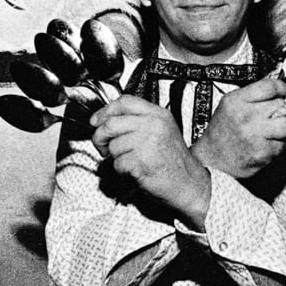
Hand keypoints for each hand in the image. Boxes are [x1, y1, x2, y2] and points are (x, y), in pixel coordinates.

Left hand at [91, 95, 210, 225]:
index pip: (124, 102)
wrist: (189, 184)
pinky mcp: (141, 161)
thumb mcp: (163, 131)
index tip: (97, 120)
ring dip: (116, 157)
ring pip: (113, 146)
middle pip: (111, 123)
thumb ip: (140, 121)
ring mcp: (147, 143)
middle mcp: (153, 125)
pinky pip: (118, 163)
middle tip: (103, 145)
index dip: (105, 111)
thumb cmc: (175, 162)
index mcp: (158, 115)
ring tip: (129, 161)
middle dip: (101, 137)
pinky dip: (122, 171)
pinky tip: (135, 170)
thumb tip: (109, 120)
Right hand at [190, 77, 285, 179]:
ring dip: (283, 127)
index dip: (280, 88)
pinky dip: (276, 145)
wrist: (213, 160)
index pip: (270, 87)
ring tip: (271, 130)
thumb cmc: (222, 132)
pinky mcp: (264, 153)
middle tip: (267, 116)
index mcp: (236, 101)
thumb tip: (277, 86)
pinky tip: (263, 145)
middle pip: (280, 104)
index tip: (282, 92)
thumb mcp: (230, 104)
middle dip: (277, 110)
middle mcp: (246, 117)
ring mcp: (256, 135)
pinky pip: (283, 144)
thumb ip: (253, 94)